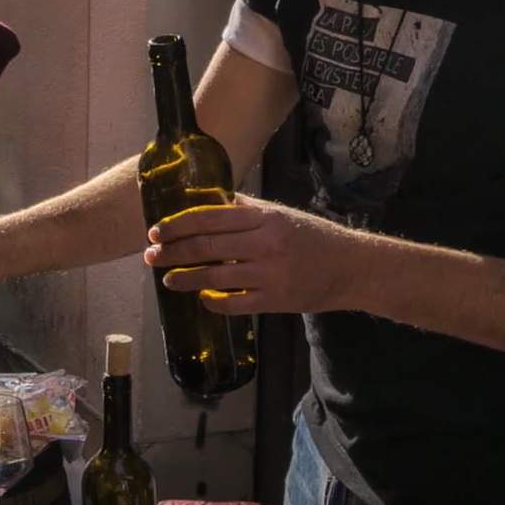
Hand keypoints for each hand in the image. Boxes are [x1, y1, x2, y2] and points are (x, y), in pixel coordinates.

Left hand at [143, 195, 353, 314]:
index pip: (209, 218)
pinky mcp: (277, 301)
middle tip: (151, 256)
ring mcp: (271, 275)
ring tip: (167, 279)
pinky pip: (235, 304)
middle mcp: (266, 244)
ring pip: (216, 277)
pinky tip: (202, 298)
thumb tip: (202, 199)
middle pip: (207, 247)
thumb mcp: (279, 214)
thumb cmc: (312, 237)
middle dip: (172, 252)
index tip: (155, 232)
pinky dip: (214, 302)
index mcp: (264, 219)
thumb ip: (243, 209)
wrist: (353, 267)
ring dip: (186, 278)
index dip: (177, 225)